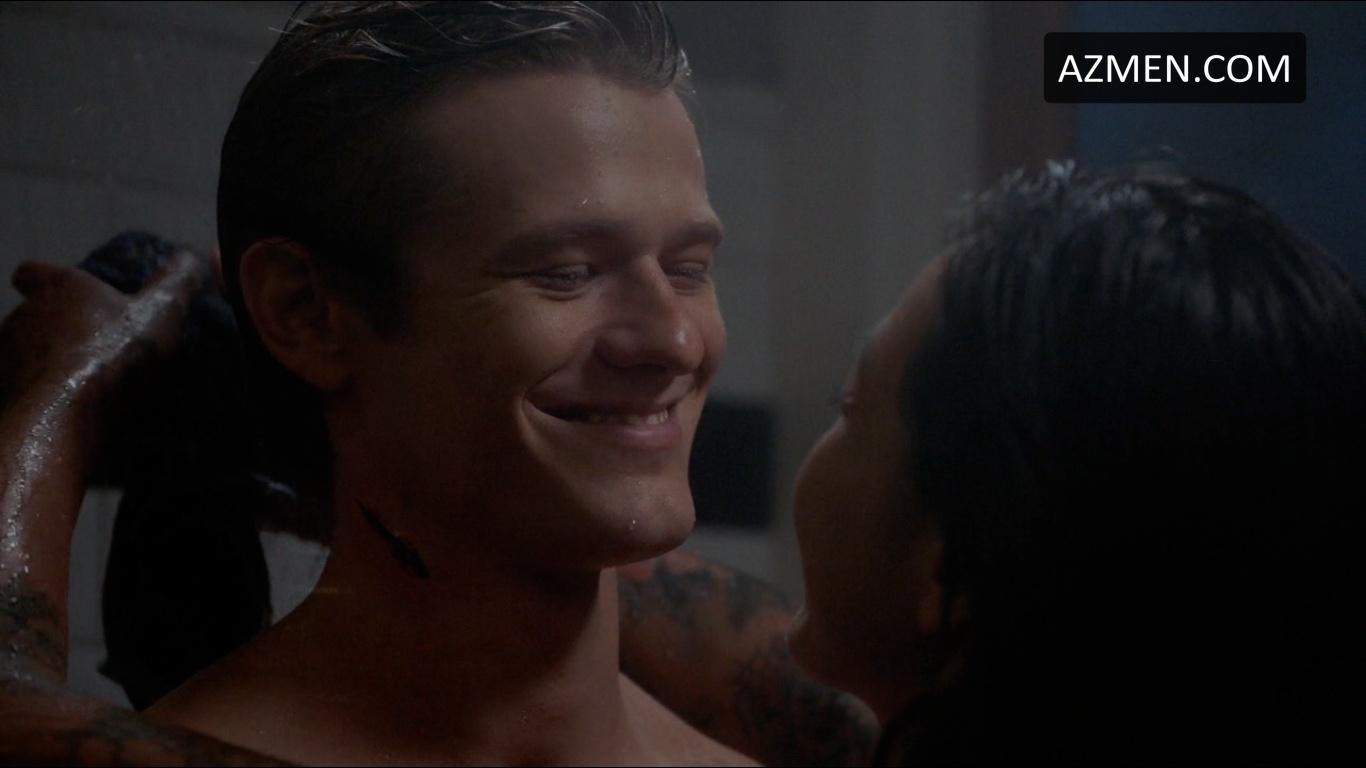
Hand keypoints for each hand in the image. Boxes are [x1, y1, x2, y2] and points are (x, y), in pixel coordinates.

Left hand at [0, 252, 205, 469]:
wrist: (65, 413)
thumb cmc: (114, 352)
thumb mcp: (161, 312)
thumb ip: (176, 283)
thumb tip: (191, 256)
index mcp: (60, 288)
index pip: (33, 271)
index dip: (45, 279)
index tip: (63, 292)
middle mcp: (24, 315)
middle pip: (32, 315)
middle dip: (54, 328)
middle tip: (90, 348)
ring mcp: (8, 355)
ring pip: (24, 353)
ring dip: (45, 363)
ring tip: (79, 386)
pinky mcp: (2, 390)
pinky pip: (20, 387)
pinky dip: (38, 393)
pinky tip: (63, 410)